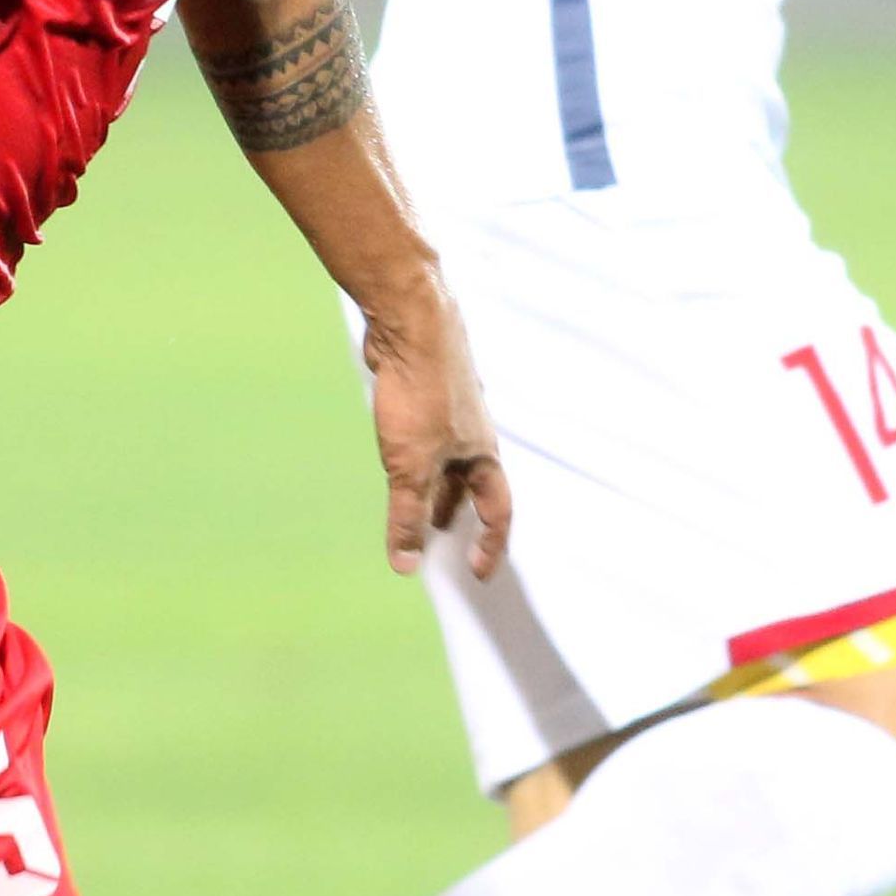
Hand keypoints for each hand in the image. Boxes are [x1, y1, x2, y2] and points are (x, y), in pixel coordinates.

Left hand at [360, 276, 512, 583]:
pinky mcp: (426, 394)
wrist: (411, 323)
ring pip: (447, 460)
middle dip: (455, 514)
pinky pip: (426, 438)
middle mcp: (473, 434)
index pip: (497, 511)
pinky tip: (398, 455)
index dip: (491, 545)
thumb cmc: (423, 392)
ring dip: (434, 486)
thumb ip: (406, 515)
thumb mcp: (410, 466)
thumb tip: (405, 565)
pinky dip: (416, 459)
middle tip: (437, 539)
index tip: (479, 572)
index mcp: (483, 454)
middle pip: (471, 486)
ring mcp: (450, 412)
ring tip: (415, 506)